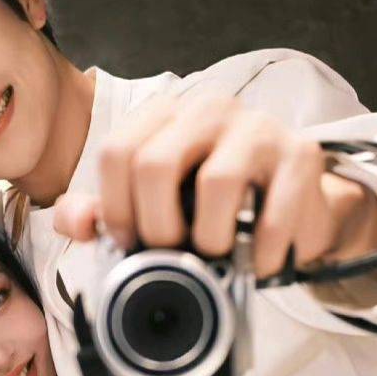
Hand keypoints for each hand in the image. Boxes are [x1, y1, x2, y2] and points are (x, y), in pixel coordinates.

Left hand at [54, 93, 376, 281]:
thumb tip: (75, 223)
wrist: (288, 200)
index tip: (129, 243)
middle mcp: (206, 110)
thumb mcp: (149, 203)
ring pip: (217, 182)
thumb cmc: (206, 203)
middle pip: (156, 164)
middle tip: (171, 253)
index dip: (115, 209)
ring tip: (215, 255)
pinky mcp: (300, 154)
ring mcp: (256, 127)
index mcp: (162, 117)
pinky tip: (256, 265)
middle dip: (157, 227)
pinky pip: (273, 212)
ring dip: (209, 238)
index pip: (117, 153)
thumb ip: (102, 212)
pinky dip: (259, 253)